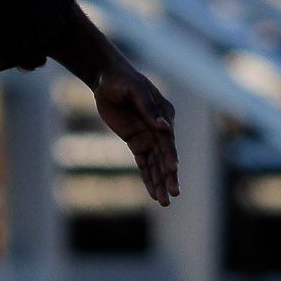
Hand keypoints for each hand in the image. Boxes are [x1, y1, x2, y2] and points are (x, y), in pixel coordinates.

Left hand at [92, 59, 179, 205]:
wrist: (107, 79)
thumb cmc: (123, 80)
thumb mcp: (135, 90)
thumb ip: (149, 108)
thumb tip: (164, 126)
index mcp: (165, 115)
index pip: (168, 140)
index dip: (170, 155)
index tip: (173, 170)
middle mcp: (160, 129)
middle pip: (165, 157)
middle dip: (169, 176)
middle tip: (173, 194)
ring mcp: (148, 137)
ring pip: (156, 164)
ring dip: (160, 182)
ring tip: (164, 201)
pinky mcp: (136, 142)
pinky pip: (144, 163)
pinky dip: (148, 178)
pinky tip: (153, 193)